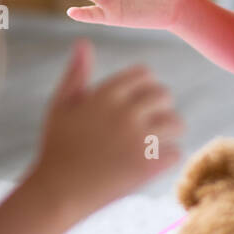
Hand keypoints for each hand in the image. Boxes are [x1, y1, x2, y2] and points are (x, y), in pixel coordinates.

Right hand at [33, 39, 184, 215]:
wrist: (57, 192)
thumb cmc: (57, 147)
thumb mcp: (60, 105)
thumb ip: (76, 73)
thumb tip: (83, 42)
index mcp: (106, 94)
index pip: (145, 74)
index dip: (145, 85)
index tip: (139, 101)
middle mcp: (125, 112)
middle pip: (164, 95)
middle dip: (160, 106)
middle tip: (151, 122)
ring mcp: (138, 139)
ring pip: (176, 123)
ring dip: (169, 132)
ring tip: (157, 141)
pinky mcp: (148, 165)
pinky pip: (176, 152)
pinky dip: (168, 158)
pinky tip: (154, 162)